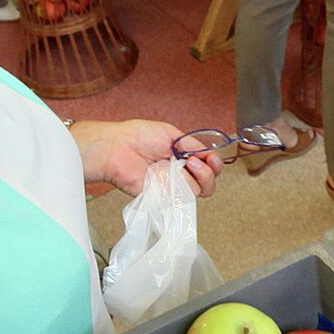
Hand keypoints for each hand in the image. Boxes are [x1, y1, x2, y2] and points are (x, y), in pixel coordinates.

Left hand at [72, 118, 222, 197]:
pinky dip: (182, 189)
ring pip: (198, 191)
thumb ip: (193, 145)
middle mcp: (180, 174)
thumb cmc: (138, 137)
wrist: (118, 148)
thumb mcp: (172, 134)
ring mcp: (172, 187)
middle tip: (194, 162)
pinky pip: (181, 199)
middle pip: (208, 183)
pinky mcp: (162, 198)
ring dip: (194, 178)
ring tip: (180, 166)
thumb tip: (208, 154)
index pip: (209, 167)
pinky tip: (173, 177)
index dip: (215, 164)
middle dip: (208, 172)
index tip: (211, 157)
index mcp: (183, 158)